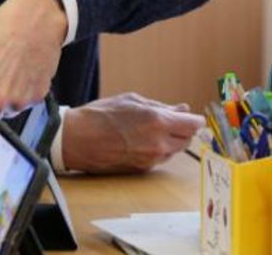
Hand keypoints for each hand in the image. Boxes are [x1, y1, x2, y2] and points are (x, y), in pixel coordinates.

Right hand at [62, 92, 204, 173]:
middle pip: (187, 139)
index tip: (192, 117)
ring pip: (174, 150)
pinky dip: (157, 149)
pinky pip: (160, 158)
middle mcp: (158, 143)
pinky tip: (140, 140)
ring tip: (149, 129)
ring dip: (170, 140)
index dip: (195, 120)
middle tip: (169, 121)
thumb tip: (182, 110)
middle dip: (182, 129)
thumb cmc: (99, 115)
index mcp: (157, 121)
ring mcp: (151, 158)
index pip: (193, 124)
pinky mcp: (143, 169)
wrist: (76, 140)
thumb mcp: (131, 101)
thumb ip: (160, 106)